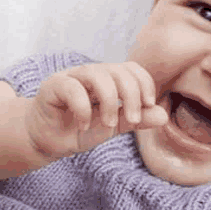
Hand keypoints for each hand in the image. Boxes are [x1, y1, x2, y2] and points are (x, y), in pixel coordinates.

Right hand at [26, 62, 167, 157]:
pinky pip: (73, 89)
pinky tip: (84, 126)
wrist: (46, 141)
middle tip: (133, 120)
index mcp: (107, 80)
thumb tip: (164, 115)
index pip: (132, 69)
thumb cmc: (78, 130)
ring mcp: (71, 77)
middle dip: (132, 95)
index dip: (144, 83)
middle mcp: (90, 74)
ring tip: (109, 124)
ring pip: (98, 74)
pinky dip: (83, 109)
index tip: (148, 105)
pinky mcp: (52, 86)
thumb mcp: (112, 127)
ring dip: (110, 101)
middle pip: (119, 70)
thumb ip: (135, 120)